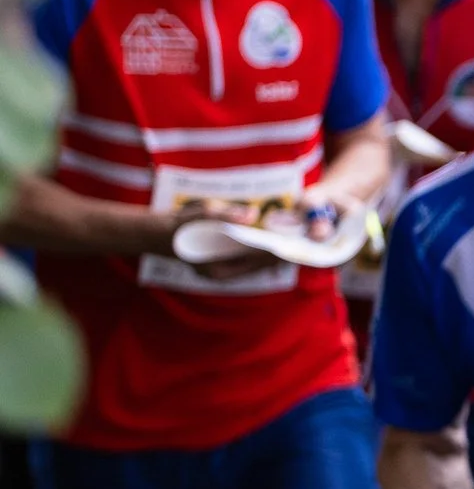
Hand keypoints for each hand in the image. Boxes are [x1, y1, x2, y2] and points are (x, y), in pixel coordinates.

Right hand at [160, 199, 285, 280]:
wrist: (153, 235)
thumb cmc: (177, 223)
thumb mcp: (200, 213)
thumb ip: (226, 214)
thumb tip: (253, 213)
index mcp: (216, 268)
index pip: (256, 259)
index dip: (278, 249)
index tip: (297, 238)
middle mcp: (220, 274)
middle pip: (259, 264)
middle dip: (280, 251)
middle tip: (304, 237)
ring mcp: (220, 272)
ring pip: (256, 264)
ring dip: (273, 252)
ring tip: (296, 238)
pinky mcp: (220, 266)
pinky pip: (247, 262)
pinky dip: (261, 252)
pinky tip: (274, 240)